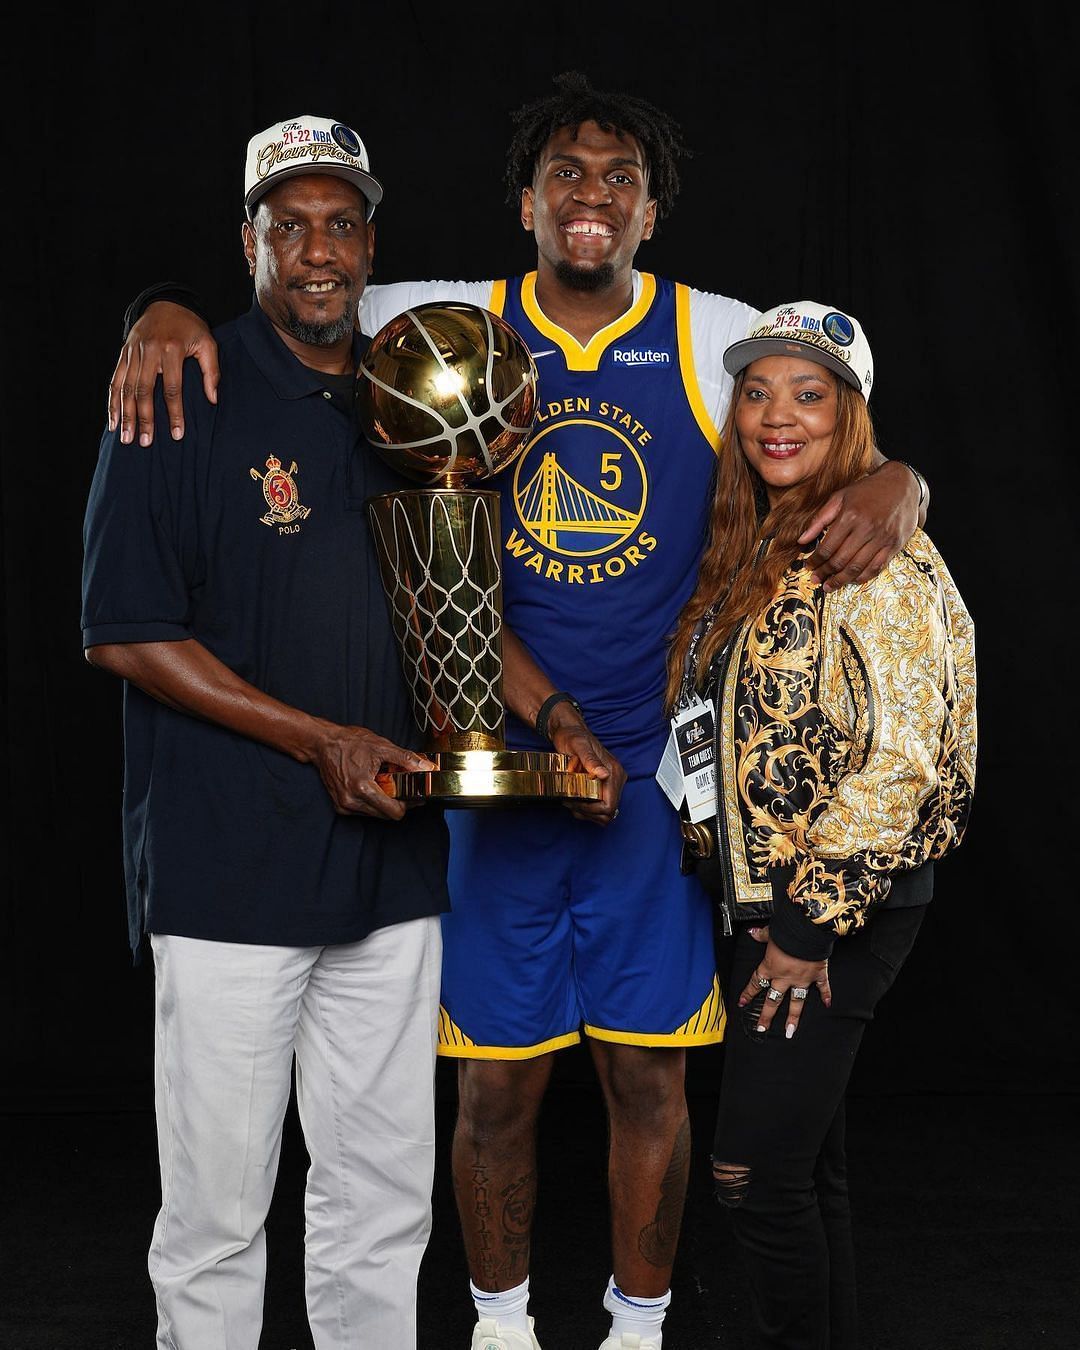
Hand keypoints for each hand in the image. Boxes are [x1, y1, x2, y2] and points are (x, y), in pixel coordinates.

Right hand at [108, 301, 218, 445]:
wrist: (165, 303)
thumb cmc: (190, 327)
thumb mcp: (208, 343)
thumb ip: (212, 371)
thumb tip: (213, 400)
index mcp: (171, 349)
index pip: (173, 388)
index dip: (174, 413)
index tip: (177, 435)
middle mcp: (149, 350)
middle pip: (144, 390)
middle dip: (143, 419)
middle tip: (145, 442)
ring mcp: (133, 352)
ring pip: (126, 387)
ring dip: (125, 414)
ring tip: (126, 438)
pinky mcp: (123, 353)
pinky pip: (115, 380)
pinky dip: (112, 401)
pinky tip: (113, 421)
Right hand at [310, 725, 435, 820]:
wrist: (323, 743)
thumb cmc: (349, 743)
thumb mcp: (382, 747)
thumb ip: (406, 759)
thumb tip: (425, 768)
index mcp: (362, 788)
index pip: (393, 812)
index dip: (408, 805)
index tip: (414, 796)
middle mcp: (351, 800)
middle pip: (386, 815)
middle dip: (397, 803)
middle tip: (404, 789)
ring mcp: (344, 805)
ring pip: (375, 814)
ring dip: (384, 803)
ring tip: (386, 784)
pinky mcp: (340, 806)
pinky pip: (364, 810)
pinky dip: (372, 802)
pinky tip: (373, 786)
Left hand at [548, 707, 625, 825]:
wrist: (570, 731)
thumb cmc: (572, 737)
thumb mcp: (579, 746)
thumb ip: (591, 760)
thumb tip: (604, 774)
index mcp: (614, 772)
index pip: (609, 805)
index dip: (591, 810)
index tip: (574, 802)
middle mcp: (615, 779)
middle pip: (608, 812)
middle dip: (588, 812)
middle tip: (569, 802)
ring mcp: (610, 783)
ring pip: (604, 813)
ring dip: (587, 813)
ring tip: (570, 801)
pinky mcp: (603, 785)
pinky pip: (599, 807)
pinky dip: (587, 809)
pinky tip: (574, 800)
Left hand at [738, 935, 831, 1038]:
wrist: (808, 929)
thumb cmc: (787, 931)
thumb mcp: (770, 932)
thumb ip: (761, 935)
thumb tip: (752, 932)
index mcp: (771, 966)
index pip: (756, 983)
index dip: (748, 994)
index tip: (743, 1003)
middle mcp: (785, 976)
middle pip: (773, 1000)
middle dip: (766, 1016)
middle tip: (762, 1028)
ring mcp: (802, 978)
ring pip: (796, 1002)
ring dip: (793, 1017)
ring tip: (790, 1031)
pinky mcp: (818, 974)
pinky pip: (822, 987)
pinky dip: (826, 995)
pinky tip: (827, 1004)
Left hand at [798, 459, 918, 591]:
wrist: (901, 484)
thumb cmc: (867, 490)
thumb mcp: (839, 497)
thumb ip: (819, 519)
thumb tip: (802, 540)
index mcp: (850, 516)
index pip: (828, 547)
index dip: (816, 560)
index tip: (808, 566)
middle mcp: (866, 529)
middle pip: (841, 560)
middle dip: (825, 573)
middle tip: (816, 579)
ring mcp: (882, 538)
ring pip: (858, 567)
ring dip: (841, 580)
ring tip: (830, 586)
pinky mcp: (894, 545)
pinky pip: (877, 567)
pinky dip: (863, 577)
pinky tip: (852, 580)